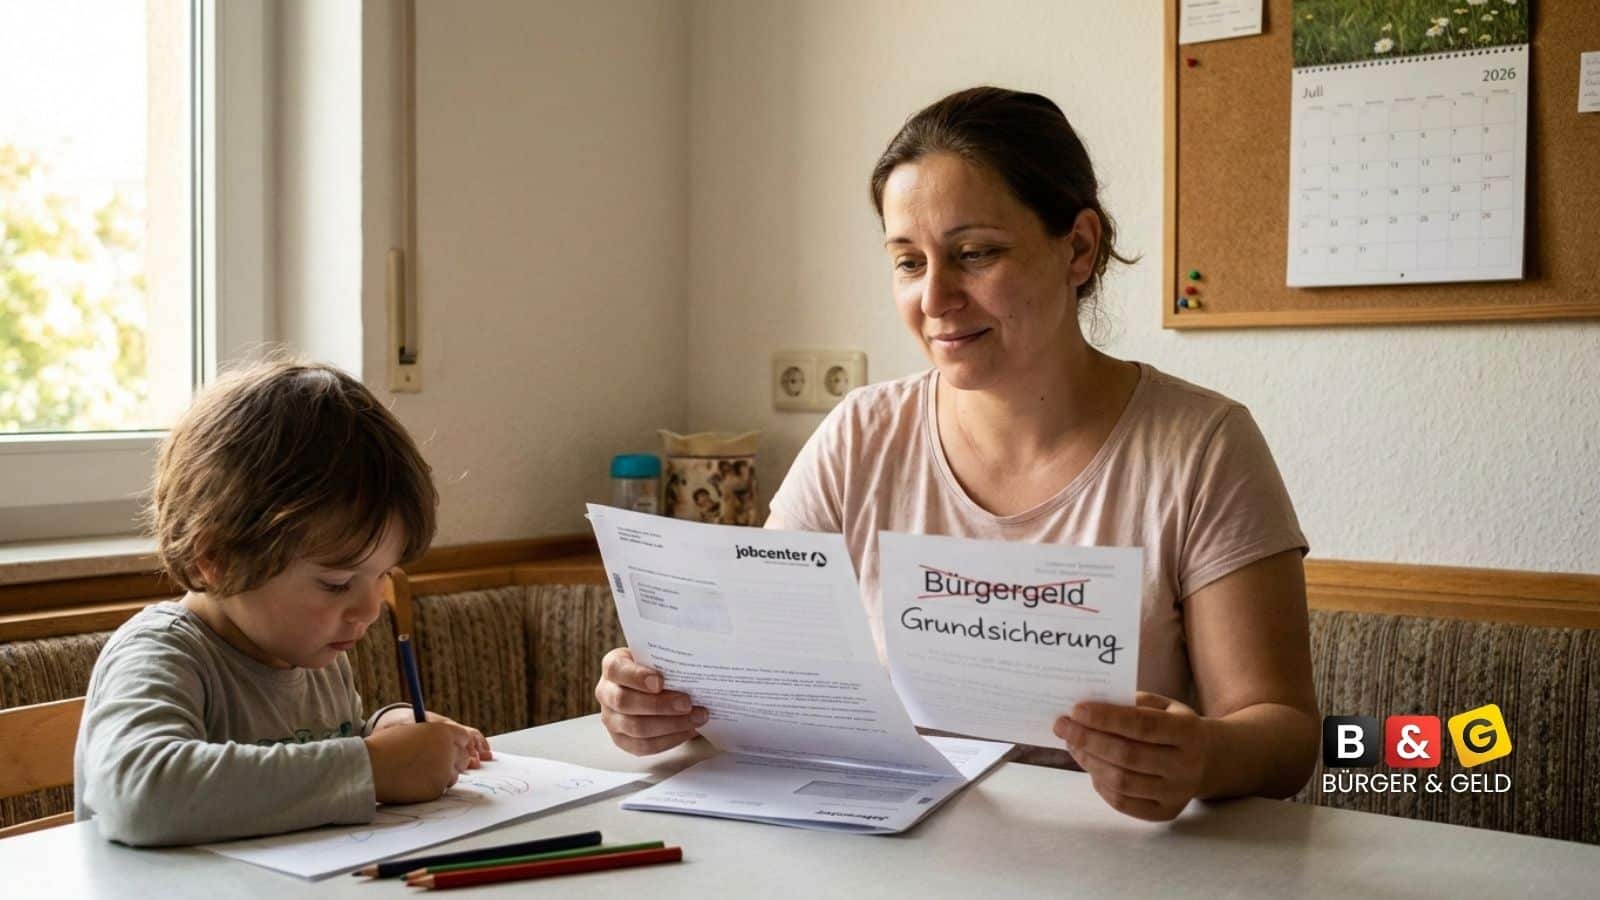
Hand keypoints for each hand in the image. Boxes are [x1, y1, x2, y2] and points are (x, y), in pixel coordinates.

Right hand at [364, 721, 479, 803]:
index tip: (452, 749)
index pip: (464, 738)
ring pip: (454, 775)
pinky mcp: (437, 789)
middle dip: (454, 760)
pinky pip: (441, 789)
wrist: (370, 768)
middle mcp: (448, 750)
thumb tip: (445, 743)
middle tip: (437, 764)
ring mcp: (444, 771)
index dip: (457, 744)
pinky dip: (431, 787)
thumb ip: (433, 737)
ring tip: (419, 773)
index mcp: (443, 732)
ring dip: (443, 775)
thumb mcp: (413, 731)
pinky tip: (414, 783)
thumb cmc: (385, 746)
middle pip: (463, 757)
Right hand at [595, 647, 707, 755]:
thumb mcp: (659, 657)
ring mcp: (612, 719)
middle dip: (660, 705)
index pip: (616, 669)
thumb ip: (668, 660)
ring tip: (697, 717)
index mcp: (612, 666)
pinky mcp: (622, 740)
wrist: (653, 688)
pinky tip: (688, 730)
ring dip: (671, 725)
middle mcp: (606, 693)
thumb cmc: (658, 669)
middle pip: (625, 702)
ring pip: (636, 728)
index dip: (637, 676)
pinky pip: (644, 746)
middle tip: (687, 703)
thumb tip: (693, 667)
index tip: (660, 682)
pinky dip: (670, 739)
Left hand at [1054, 691, 1215, 821]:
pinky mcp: (1165, 812)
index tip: (1076, 709)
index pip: (1142, 726)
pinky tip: (1090, 765)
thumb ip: (1131, 703)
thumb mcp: (1164, 705)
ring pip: (1122, 782)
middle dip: (1088, 739)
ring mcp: (1176, 793)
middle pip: (1127, 756)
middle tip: (1062, 725)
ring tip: (1072, 743)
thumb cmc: (1175, 725)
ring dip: (1089, 761)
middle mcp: (1185, 766)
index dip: (1106, 719)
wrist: (1211, 759)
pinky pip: (1123, 802)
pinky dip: (1100, 784)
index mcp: (1188, 732)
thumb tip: (1087, 709)